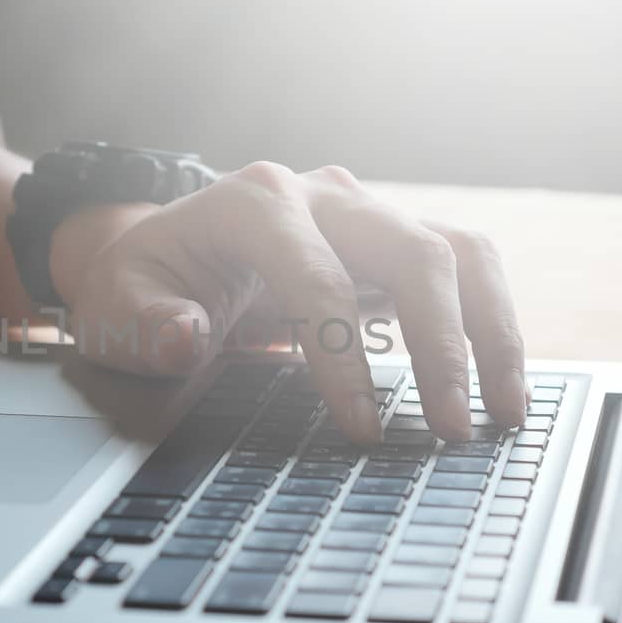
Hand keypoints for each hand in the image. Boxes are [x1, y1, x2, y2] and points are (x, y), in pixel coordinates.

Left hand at [49, 162, 526, 441]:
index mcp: (254, 201)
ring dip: (493, 331)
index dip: (345, 357)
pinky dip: (492, 321)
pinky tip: (501, 384)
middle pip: (413, 252)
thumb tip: (186, 338)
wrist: (161, 252)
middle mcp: (324, 193)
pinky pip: (464, 268)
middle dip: (443, 344)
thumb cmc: (143, 284)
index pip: (319, 277)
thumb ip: (147, 325)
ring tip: (505, 411)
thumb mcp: (116, 307)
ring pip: (458, 251)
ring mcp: (366, 211)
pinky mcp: (392, 238)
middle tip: (452, 429)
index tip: (363, 427)